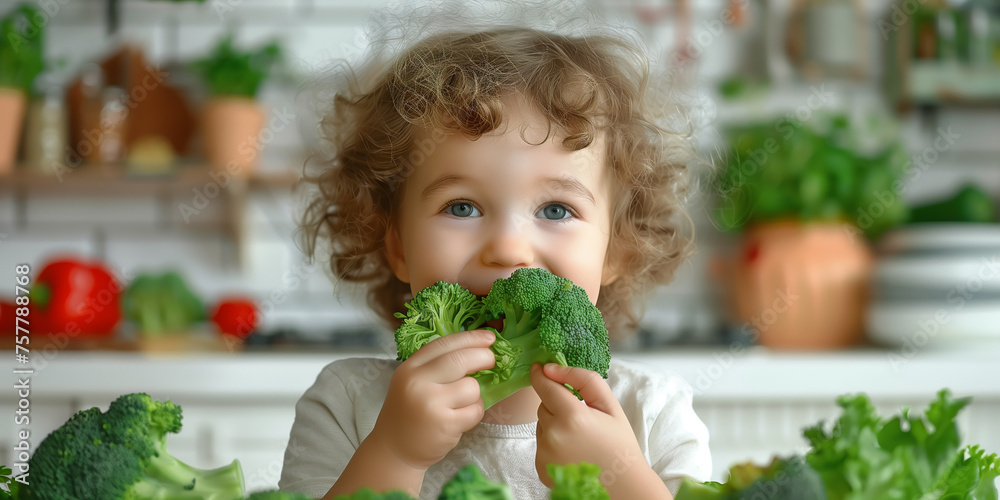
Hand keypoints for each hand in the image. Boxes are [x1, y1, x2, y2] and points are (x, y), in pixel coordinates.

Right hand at [370, 330, 495, 470]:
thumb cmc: (410, 412)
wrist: (394, 450)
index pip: (444, 344)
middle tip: (491, 361)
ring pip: (472, 387)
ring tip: (462, 404)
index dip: (470, 338)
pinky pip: (475, 410)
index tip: (489, 337)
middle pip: (461, 359)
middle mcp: (417, 382)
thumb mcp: (412, 382)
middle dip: (483, 357)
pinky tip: (461, 418)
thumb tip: (477, 349)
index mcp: (410, 368)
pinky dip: (475, 412)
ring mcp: (431, 404)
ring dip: (475, 394)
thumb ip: (437, 366)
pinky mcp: (445, 424)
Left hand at [530, 363, 650, 491]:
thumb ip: (582, 379)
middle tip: (582, 418)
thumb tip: (551, 368)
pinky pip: (541, 444)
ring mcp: (545, 454)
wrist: (623, 486)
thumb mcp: (609, 405)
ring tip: (580, 439)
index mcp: (572, 417)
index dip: (540, 374)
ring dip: (555, 425)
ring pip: (541, 424)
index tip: (538, 367)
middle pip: (543, 406)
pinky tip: (572, 452)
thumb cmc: (619, 444)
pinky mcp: (541, 468)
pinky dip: (552, 443)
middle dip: (557, 405)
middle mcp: (554, 436)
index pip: (545, 386)